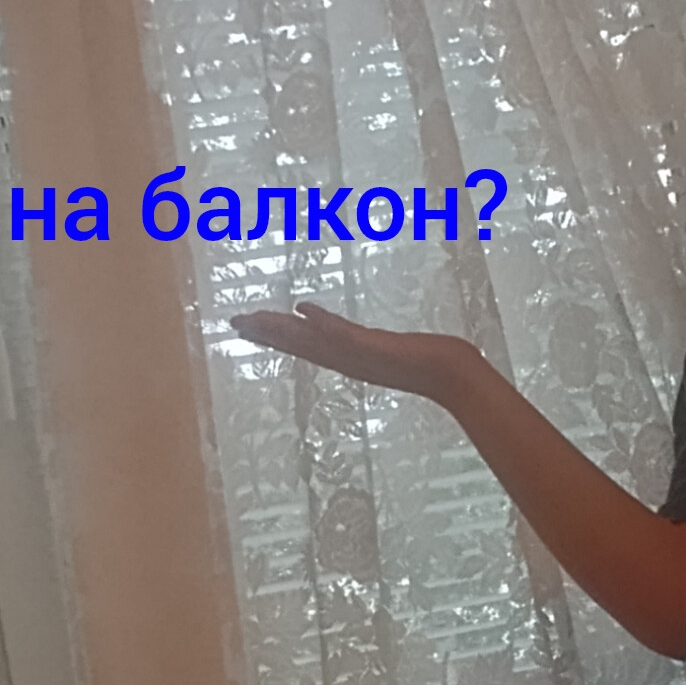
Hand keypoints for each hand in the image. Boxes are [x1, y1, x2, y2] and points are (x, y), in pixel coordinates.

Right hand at [230, 301, 483, 400]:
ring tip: (255, 319)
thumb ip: (365, 342)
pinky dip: (322, 322)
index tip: (248, 326)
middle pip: (298, 344)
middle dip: (266, 332)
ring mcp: (358, 354)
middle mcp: (346, 359)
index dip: (274, 336)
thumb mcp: (387, 350)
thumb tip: (348, 333)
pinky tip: (303, 310)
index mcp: (347, 359)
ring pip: (311, 340)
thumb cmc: (426, 363)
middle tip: (235, 321)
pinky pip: (343, 333)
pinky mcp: (373, 347)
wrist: (449, 374)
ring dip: (282, 329)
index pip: (303, 346)